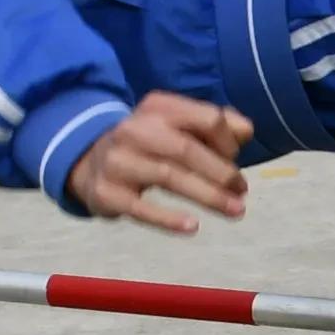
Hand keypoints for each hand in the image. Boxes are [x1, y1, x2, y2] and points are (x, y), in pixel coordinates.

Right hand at [65, 91, 251, 234]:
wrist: (89, 161)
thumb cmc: (149, 144)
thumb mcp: (178, 125)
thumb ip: (216, 125)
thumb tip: (245, 132)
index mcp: (158, 107)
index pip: (206, 118)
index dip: (228, 141)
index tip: (235, 161)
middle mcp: (134, 129)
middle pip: (186, 149)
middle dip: (221, 173)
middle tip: (242, 191)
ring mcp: (117, 160)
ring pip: (168, 177)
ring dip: (208, 196)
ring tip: (235, 210)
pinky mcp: (106, 192)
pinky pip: (140, 208)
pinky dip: (168, 219)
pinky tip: (192, 227)